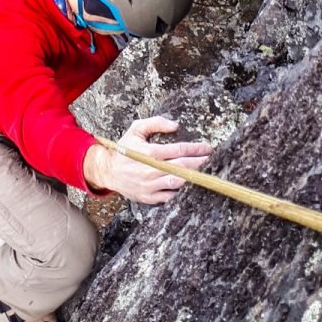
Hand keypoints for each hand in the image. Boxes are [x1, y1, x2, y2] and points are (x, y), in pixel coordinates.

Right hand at [84, 116, 211, 204]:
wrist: (108, 171)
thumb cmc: (124, 149)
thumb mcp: (137, 129)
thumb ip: (156, 123)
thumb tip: (175, 125)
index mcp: (149, 152)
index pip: (179, 150)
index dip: (196, 149)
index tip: (208, 148)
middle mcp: (151, 170)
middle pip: (183, 168)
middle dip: (200, 164)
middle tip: (213, 161)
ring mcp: (150, 186)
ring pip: (179, 183)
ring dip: (195, 179)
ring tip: (207, 174)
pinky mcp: (149, 197)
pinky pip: (170, 197)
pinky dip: (182, 192)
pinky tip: (192, 187)